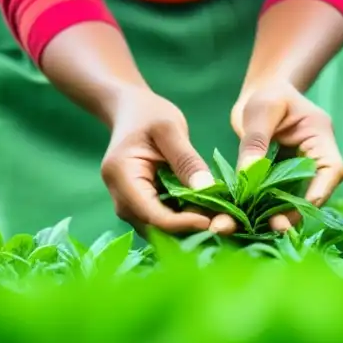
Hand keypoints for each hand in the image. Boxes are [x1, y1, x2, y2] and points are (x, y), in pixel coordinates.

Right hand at [100, 85, 214, 234]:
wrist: (131, 112)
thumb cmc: (149, 114)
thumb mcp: (170, 129)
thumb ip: (187, 160)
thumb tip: (206, 190)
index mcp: (122, 176)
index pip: (152, 214)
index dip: (182, 224)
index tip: (211, 221)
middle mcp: (120, 198)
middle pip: (155, 229)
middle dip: (188, 231)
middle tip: (222, 224)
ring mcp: (128, 205)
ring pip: (159, 230)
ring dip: (188, 229)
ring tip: (218, 220)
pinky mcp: (140, 206)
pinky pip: (162, 222)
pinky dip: (184, 221)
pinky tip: (207, 214)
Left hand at [215, 81, 342, 233]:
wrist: (262, 93)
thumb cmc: (268, 93)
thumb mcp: (262, 109)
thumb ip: (255, 141)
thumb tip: (246, 175)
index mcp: (321, 139)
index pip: (332, 169)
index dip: (320, 191)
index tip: (302, 207)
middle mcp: (315, 160)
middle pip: (314, 193)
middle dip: (294, 212)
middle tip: (274, 226)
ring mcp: (300, 173)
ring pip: (294, 201)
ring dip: (274, 216)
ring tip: (251, 227)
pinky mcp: (283, 181)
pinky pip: (277, 199)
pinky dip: (261, 209)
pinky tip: (242, 219)